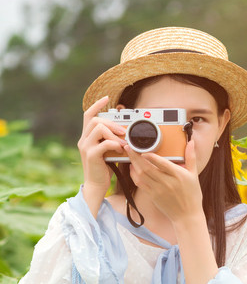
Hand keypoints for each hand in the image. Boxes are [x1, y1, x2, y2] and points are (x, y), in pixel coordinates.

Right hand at [78, 96, 126, 215]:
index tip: (106, 98)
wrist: (96, 185)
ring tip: (122, 141)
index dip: (97, 105)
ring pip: (98, 128)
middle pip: (94, 120)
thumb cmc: (104, 168)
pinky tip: (120, 149)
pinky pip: (103, 143)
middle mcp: (83, 140)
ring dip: (113, 133)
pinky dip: (114, 144)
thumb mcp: (109, 151)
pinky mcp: (91, 155)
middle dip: (111, 122)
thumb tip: (126, 132)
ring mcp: (86, 147)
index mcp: (87, 137)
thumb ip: (113, 140)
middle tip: (123, 130)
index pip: (88, 116)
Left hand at [126, 140, 203, 222]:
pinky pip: (140, 184)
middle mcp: (167, 182)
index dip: (150, 155)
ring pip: (141, 175)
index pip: (161, 163)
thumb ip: (191, 157)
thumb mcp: (194, 175)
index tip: (143, 147)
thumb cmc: (192, 195)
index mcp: (178, 175)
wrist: (187, 216)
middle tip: (128, 147)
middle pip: (147, 167)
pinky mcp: (153, 196)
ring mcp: (158, 190)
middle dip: (136, 156)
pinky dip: (134, 175)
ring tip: (129, 154)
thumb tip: (191, 142)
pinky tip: (132, 168)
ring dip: (133, 164)